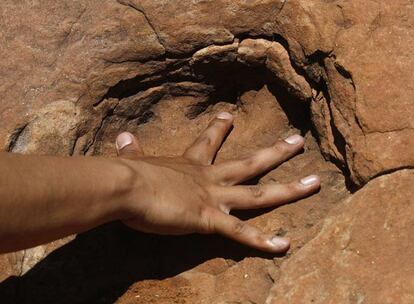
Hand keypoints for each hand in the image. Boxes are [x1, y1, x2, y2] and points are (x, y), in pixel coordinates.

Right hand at [115, 112, 319, 252]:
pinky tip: (284, 245)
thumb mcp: (134, 161)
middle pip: (250, 162)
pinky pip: (240, 232)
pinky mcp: (209, 219)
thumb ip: (132, 150)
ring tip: (315, 183)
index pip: (208, 142)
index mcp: (190, 165)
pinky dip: (262, 241)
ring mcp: (214, 197)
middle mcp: (209, 178)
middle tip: (299, 140)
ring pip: (259, 193)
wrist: (126, 187)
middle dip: (277, 152)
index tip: (230, 116)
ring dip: (289, 189)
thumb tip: (122, 136)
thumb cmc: (129, 176)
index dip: (219, 129)